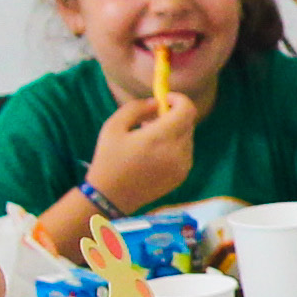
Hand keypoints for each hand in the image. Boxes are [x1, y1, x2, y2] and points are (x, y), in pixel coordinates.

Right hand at [88, 83, 203, 212]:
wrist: (110, 197)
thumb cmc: (108, 160)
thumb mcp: (114, 126)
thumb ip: (137, 108)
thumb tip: (156, 103)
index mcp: (161, 137)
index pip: (187, 110)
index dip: (178, 99)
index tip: (163, 100)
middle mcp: (177, 152)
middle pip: (187, 122)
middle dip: (172, 115)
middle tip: (150, 121)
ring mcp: (182, 166)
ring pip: (187, 137)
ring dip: (174, 131)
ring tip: (150, 139)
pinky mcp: (182, 177)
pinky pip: (186, 153)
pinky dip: (175, 147)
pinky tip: (155, 154)